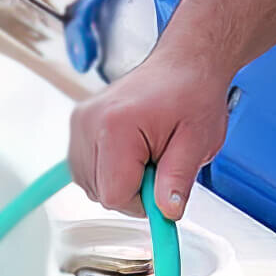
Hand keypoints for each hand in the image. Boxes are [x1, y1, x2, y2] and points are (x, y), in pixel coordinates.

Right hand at [68, 51, 230, 220]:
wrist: (183, 64)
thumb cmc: (192, 93)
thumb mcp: (196, 141)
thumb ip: (177, 180)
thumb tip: (166, 212)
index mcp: (116, 125)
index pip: (114, 195)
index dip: (142, 200)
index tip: (161, 184)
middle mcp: (89, 122)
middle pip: (100, 193)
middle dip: (133, 188)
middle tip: (158, 160)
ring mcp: (80, 123)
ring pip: (92, 185)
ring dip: (121, 180)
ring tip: (146, 152)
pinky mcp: (79, 126)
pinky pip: (88, 171)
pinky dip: (110, 170)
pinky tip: (131, 152)